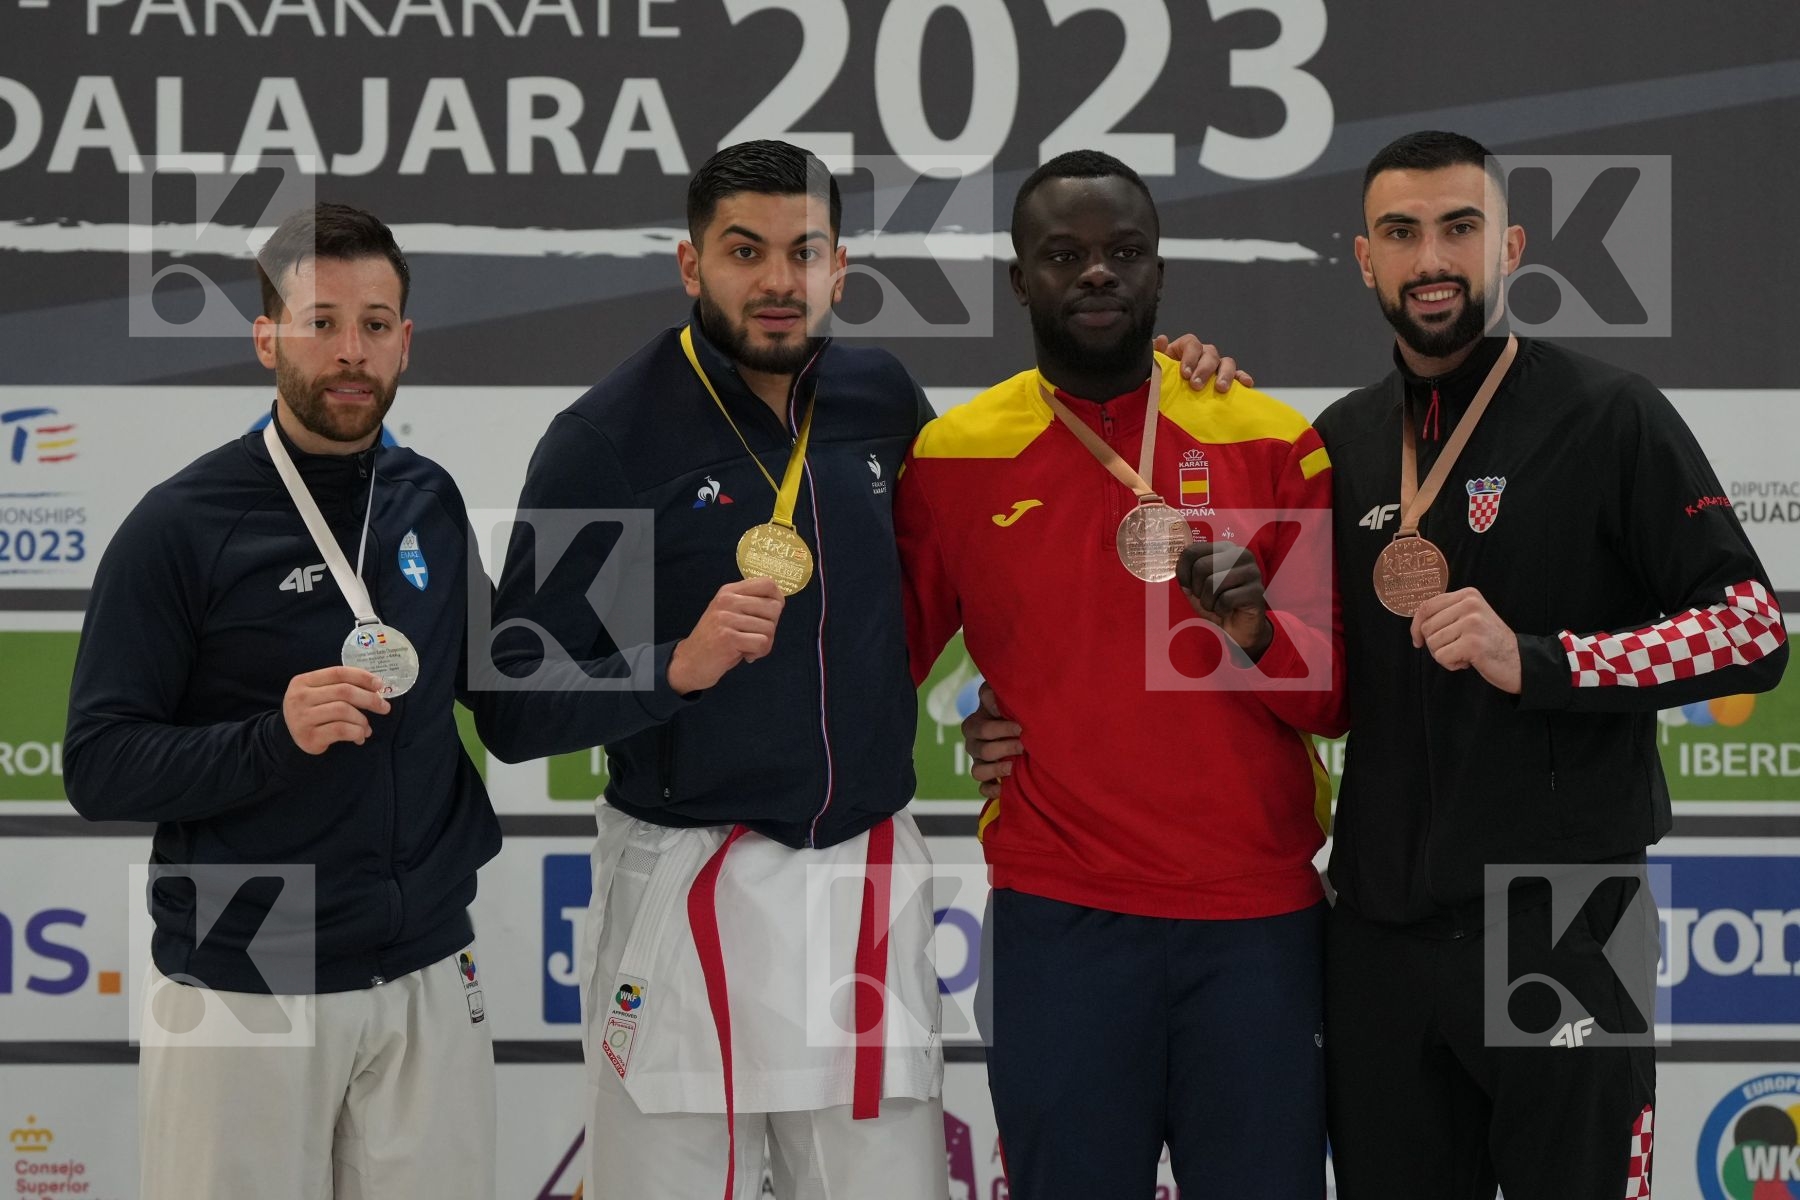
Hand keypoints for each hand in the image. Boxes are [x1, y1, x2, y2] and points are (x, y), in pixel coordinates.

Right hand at [283, 666, 389, 753]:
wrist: (288, 738)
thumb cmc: (311, 712)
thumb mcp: (318, 694)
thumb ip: (339, 687)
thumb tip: (376, 688)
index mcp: (303, 681)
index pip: (338, 673)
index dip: (362, 677)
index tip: (380, 685)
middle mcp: (300, 697)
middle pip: (344, 691)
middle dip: (370, 699)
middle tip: (384, 707)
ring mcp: (302, 718)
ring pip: (344, 711)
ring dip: (362, 720)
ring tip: (367, 728)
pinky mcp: (308, 737)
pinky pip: (341, 730)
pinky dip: (357, 732)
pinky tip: (359, 737)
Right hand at [667, 578, 785, 693]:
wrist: (690, 662)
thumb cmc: (715, 639)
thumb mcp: (729, 613)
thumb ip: (750, 604)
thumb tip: (779, 603)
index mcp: (729, 591)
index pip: (767, 583)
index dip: (778, 599)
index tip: (771, 615)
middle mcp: (727, 600)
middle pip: (773, 607)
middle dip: (771, 627)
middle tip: (755, 636)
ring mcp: (726, 618)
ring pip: (769, 628)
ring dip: (764, 644)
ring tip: (747, 647)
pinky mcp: (728, 638)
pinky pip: (762, 643)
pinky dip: (758, 653)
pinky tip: (745, 655)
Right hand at [961, 682, 1021, 801]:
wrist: (1017, 724)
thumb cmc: (1009, 707)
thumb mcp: (1000, 695)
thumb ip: (994, 694)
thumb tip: (997, 701)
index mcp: (974, 724)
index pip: (983, 729)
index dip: (1001, 728)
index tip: (1021, 727)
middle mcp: (972, 744)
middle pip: (983, 750)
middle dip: (1006, 747)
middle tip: (1025, 745)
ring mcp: (978, 762)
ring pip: (978, 771)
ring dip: (997, 770)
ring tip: (1014, 766)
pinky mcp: (986, 779)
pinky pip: (982, 789)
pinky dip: (992, 790)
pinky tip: (1005, 788)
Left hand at [1154, 333, 1254, 392]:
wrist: (1167, 395)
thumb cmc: (1160, 379)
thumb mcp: (1155, 368)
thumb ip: (1156, 354)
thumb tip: (1162, 339)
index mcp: (1185, 348)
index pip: (1191, 344)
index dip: (1190, 357)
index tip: (1185, 374)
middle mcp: (1203, 354)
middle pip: (1210, 353)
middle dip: (1204, 370)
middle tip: (1196, 386)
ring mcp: (1216, 366)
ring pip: (1226, 362)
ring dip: (1225, 374)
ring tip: (1220, 388)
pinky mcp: (1226, 379)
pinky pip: (1238, 375)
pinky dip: (1243, 377)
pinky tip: (1246, 384)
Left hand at [1176, 541, 1273, 658]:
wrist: (1238, 627)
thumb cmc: (1217, 603)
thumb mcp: (1196, 587)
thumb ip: (1187, 574)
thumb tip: (1178, 569)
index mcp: (1224, 548)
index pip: (1192, 551)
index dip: (1182, 572)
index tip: (1187, 585)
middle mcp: (1240, 554)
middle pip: (1202, 566)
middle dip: (1197, 589)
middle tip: (1206, 598)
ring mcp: (1251, 571)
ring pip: (1213, 583)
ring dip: (1208, 602)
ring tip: (1216, 605)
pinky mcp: (1257, 591)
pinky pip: (1226, 599)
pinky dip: (1221, 610)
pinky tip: (1228, 610)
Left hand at [1410, 587, 1521, 693]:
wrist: (1518, 661)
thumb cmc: (1489, 642)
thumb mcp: (1470, 618)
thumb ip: (1448, 614)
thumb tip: (1417, 624)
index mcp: (1468, 595)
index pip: (1426, 606)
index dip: (1416, 626)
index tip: (1417, 640)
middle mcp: (1470, 605)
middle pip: (1426, 627)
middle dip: (1434, 644)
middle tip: (1455, 649)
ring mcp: (1472, 623)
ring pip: (1432, 643)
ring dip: (1444, 655)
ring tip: (1464, 654)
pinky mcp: (1472, 643)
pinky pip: (1442, 657)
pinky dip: (1450, 664)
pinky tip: (1468, 662)